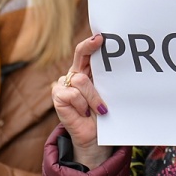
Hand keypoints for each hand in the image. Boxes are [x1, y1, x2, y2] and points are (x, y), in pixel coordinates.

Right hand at [52, 34, 111, 169]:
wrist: (94, 138)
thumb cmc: (103, 115)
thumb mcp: (107, 95)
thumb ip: (106, 80)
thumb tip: (118, 66)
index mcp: (87, 72)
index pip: (86, 52)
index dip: (91, 43)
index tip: (101, 37)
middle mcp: (75, 75)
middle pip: (79, 55)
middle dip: (90, 47)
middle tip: (100, 41)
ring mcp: (64, 85)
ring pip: (81, 80)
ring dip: (93, 97)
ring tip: (100, 109)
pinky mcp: (57, 96)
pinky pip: (72, 94)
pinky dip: (82, 105)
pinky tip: (84, 113)